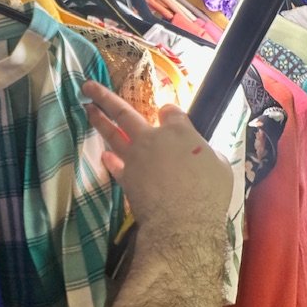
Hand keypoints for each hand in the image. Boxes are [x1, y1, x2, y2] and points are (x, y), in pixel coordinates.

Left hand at [83, 80, 232, 233]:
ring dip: (97, 120)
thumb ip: (205, 153)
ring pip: (111, 133)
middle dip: (104, 97)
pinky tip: (104, 155)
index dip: (169, 112)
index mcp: (179, 131)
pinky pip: (113, 165)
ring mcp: (134, 157)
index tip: (167, 113)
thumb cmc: (208, 193)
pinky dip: (109, 160)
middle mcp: (152, 138)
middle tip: (87, 86)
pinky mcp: (125, 177)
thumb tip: (201, 153)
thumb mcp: (220, 165)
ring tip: (86, 108)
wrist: (183, 221)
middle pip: (124, 112)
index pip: (170, 112)